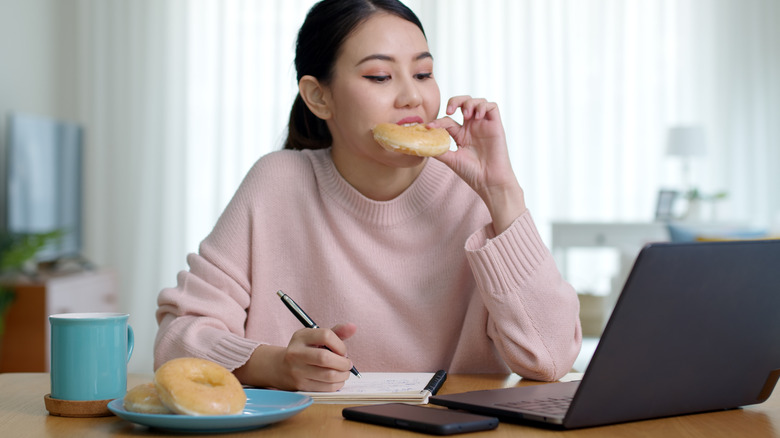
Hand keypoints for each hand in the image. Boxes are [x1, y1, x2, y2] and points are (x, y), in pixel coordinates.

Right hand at [234, 323, 356, 390]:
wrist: (280, 367)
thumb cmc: (305, 350)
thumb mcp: (316, 337)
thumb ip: (336, 332)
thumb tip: (353, 327)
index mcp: (301, 337)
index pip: (326, 335)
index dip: (340, 344)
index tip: (343, 351)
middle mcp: (296, 353)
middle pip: (326, 358)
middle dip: (343, 362)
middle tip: (348, 364)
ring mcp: (297, 371)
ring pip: (328, 375)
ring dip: (343, 375)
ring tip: (344, 372)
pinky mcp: (300, 386)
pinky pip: (325, 387)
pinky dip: (337, 384)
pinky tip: (337, 380)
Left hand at [431, 96, 526, 233]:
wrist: (489, 181)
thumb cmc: (472, 173)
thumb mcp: (451, 159)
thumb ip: (438, 151)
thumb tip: (421, 145)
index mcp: (461, 135)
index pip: (448, 120)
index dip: (438, 120)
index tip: (430, 127)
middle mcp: (472, 127)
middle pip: (463, 103)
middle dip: (455, 101)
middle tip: (450, 110)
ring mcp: (484, 125)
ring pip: (477, 102)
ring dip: (469, 103)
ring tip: (466, 115)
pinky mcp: (496, 125)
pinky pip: (492, 106)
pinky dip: (483, 106)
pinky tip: (477, 116)